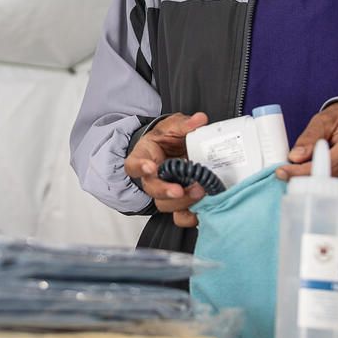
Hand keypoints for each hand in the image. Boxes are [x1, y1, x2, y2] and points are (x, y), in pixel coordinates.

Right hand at [124, 112, 207, 227]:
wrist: (174, 151)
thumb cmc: (167, 140)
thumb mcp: (173, 126)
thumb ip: (184, 124)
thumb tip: (199, 120)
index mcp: (144, 158)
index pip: (133, 165)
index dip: (140, 168)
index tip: (151, 166)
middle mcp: (151, 178)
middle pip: (151, 189)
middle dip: (165, 190)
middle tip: (180, 188)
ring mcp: (165, 192)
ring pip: (166, 205)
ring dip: (182, 202)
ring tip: (200, 192)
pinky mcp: (179, 203)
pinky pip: (181, 216)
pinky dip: (191, 217)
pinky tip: (203, 211)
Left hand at [275, 102, 337, 201]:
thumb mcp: (325, 119)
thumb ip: (309, 137)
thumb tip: (295, 157)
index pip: (332, 163)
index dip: (305, 171)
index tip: (283, 172)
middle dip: (315, 189)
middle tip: (292, 184)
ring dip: (324, 195)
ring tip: (303, 186)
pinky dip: (334, 196)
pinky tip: (318, 189)